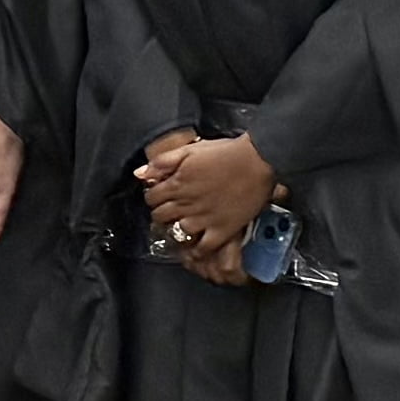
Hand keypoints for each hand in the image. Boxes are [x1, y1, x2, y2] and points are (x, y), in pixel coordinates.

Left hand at [140, 132, 280, 284]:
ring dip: (176, 230)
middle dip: (161, 213)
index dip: (154, 196)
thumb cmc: (225, 153)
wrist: (258, 162)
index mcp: (176, 184)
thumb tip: (141, 173)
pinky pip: (203, 247)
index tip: (161, 196)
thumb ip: (163, 162)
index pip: (151, 198)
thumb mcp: (189, 150)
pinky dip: (197, 250)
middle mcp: (186, 204)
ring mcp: (204, 219)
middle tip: (170, 210)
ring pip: (177, 232)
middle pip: (160, 216)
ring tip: (182, 224)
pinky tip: (195, 246)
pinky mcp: (222, 229)